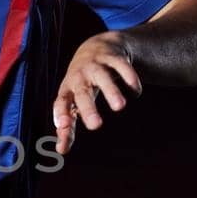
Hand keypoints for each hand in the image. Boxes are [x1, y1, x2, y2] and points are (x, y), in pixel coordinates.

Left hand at [52, 32, 140, 155]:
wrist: (95, 47)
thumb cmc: (81, 84)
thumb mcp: (73, 102)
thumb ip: (68, 126)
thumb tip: (61, 150)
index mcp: (68, 89)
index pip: (61, 102)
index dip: (61, 113)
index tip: (63, 126)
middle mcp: (80, 76)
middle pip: (82, 92)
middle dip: (88, 108)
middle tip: (96, 126)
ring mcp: (96, 65)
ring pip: (103, 77)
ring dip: (110, 91)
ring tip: (119, 107)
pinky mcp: (113, 57)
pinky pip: (122, 66)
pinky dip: (129, 78)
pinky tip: (135, 92)